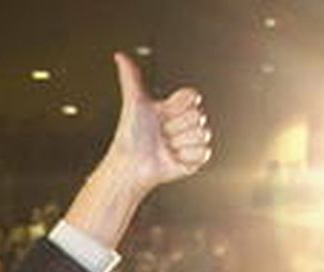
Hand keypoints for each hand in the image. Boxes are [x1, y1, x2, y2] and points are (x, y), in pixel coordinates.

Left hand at [101, 52, 212, 191]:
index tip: (162, 113)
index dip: (177, 106)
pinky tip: (172, 158)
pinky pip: (203, 152)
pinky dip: (185, 156)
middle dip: (175, 126)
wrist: (129, 164)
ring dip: (179, 142)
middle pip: (198, 116)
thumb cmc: (129, 135)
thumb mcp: (134, 102)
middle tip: (159, 133)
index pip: (193, 97)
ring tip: (164, 147)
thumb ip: (131, 78)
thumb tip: (120, 56)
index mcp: (176, 108)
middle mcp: (185, 123)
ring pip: (201, 134)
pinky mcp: (195, 159)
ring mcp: (191, 140)